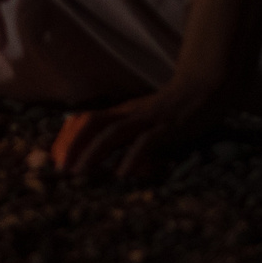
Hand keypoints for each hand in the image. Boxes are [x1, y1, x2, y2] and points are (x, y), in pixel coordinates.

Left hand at [51, 76, 222, 178]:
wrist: (205, 88)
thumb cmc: (174, 109)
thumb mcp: (145, 117)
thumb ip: (127, 130)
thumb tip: (106, 153)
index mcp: (125, 111)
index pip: (89, 120)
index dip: (71, 137)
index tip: (57, 158)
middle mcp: (131, 113)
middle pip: (95, 125)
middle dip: (75, 146)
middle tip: (62, 169)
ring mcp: (149, 119)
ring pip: (114, 133)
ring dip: (94, 152)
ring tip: (81, 172)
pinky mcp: (167, 127)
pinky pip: (146, 143)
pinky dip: (132, 157)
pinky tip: (122, 174)